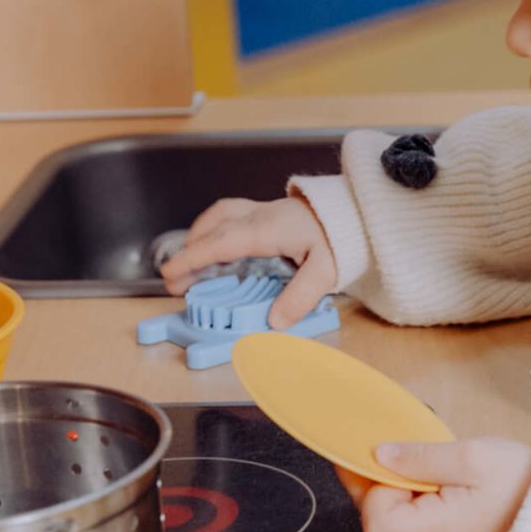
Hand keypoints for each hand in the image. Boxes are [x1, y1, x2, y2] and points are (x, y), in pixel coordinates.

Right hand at [160, 195, 336, 327]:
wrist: (359, 210)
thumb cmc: (344, 236)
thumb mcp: (327, 271)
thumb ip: (300, 297)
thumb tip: (275, 321)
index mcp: (268, 229)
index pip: (221, 243)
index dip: (193, 258)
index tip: (171, 274)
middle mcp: (260, 216)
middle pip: (213, 230)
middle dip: (188, 253)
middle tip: (174, 280)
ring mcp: (264, 211)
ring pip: (220, 216)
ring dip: (200, 235)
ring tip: (190, 261)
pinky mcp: (270, 212)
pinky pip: (232, 215)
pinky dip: (215, 228)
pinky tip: (217, 244)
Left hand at [342, 438, 530, 531]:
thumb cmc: (521, 480)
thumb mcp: (471, 457)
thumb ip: (420, 458)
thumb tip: (378, 455)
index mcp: (436, 529)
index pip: (376, 522)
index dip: (372, 489)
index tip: (385, 457)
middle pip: (377, 513)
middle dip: (378, 476)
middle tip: (398, 439)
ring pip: (392, 509)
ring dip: (396, 477)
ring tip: (422, 450)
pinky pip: (411, 509)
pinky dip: (410, 485)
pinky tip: (428, 465)